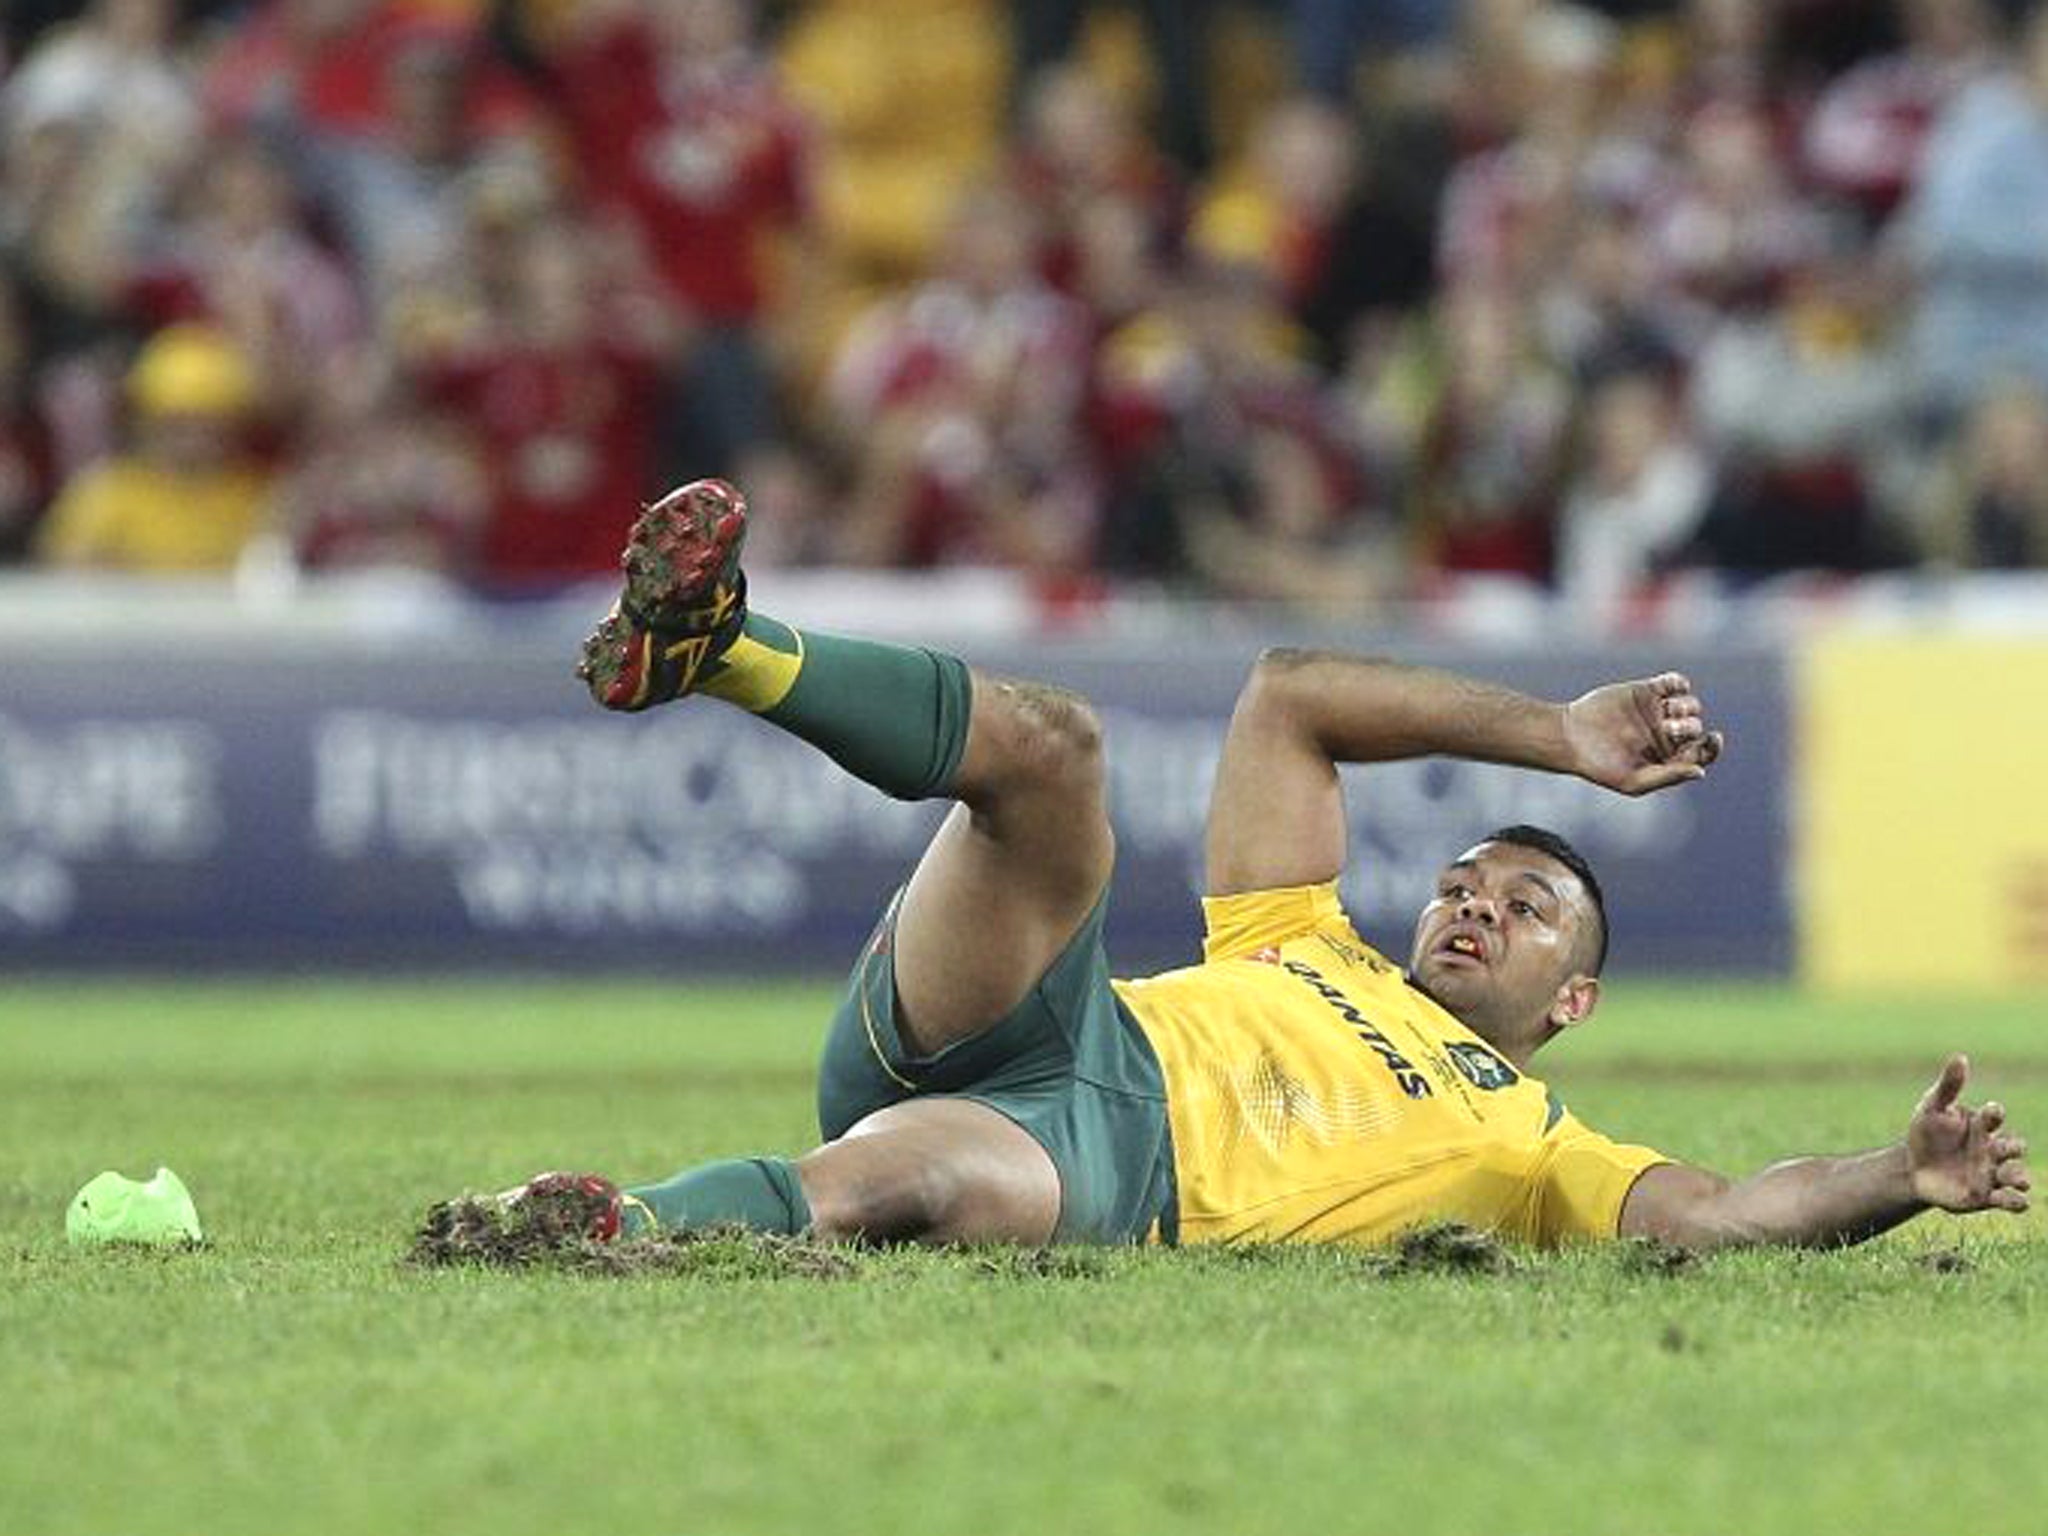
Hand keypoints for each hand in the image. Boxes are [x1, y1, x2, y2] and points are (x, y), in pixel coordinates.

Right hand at [1562, 672, 1723, 795]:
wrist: (1570, 737)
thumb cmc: (1599, 766)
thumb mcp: (1633, 781)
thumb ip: (1668, 776)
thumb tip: (1700, 771)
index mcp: (1668, 758)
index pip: (1701, 752)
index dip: (1712, 747)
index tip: (1712, 738)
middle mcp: (1667, 734)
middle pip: (1696, 728)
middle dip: (1689, 728)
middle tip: (1668, 728)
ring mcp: (1658, 712)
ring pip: (1691, 705)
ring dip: (1686, 708)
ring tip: (1667, 712)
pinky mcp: (1646, 692)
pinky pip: (1675, 683)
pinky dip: (1679, 684)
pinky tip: (1670, 689)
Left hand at [1907, 1056, 2032, 1213]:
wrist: (1913, 1168)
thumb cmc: (1926, 1133)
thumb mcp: (1931, 1109)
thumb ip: (1948, 1087)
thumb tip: (1960, 1057)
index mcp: (1981, 1125)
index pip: (1994, 1116)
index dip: (1994, 1114)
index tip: (1991, 1112)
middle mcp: (1992, 1149)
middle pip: (2014, 1147)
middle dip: (2014, 1148)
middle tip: (2004, 1149)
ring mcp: (1991, 1173)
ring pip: (2017, 1176)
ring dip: (2020, 1177)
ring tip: (2019, 1181)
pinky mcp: (1986, 1196)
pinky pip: (2008, 1200)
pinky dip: (2016, 1202)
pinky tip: (2017, 1200)